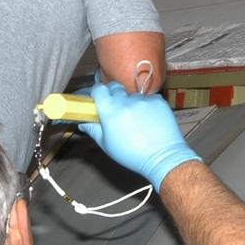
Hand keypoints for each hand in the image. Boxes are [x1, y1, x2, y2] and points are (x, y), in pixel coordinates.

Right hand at [79, 81, 200, 190]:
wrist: (162, 157)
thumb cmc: (132, 155)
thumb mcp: (107, 145)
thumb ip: (93, 129)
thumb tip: (82, 121)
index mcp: (110, 111)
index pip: (98, 89)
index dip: (97, 93)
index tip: (98, 99)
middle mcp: (127, 101)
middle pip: (115, 88)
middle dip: (113, 95)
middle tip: (116, 108)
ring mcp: (144, 100)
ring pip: (133, 95)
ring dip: (132, 103)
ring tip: (137, 120)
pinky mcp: (159, 101)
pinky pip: (148, 98)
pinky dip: (147, 106)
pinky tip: (149, 120)